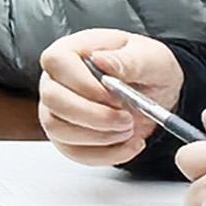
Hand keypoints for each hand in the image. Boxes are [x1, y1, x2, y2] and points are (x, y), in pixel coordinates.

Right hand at [39, 31, 187, 166]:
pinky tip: (128, 144)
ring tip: (129, 129)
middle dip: (94, 116)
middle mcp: (55, 80)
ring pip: (58, 129)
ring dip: (100, 136)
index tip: (115, 97)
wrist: (153, 92)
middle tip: (127, 119)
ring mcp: (56, 110)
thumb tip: (101, 60)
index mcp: (70, 51)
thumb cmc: (146, 67)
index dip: (83, 83)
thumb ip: (127, 60)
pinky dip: (106, 154)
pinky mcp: (67, 137)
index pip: (56, 62)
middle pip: (52, 99)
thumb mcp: (149, 57)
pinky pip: (75, 152)